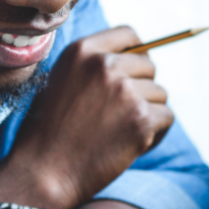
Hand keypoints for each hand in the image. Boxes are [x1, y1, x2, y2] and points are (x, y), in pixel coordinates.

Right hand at [0, 26, 173, 208]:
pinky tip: (131, 146)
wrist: (42, 173)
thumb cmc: (46, 133)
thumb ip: (92, 67)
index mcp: (82, 50)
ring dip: (148, 113)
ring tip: (120, 133)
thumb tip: (131, 61)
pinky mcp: (141, 119)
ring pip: (159, 93)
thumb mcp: (59, 82)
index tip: (133, 74)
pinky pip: (166, 117)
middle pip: (149, 66)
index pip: (129, 35)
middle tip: (121, 116)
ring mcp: (125, 90)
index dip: (136, 54)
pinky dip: (155, 134)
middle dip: (142, 89)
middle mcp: (104, 65)